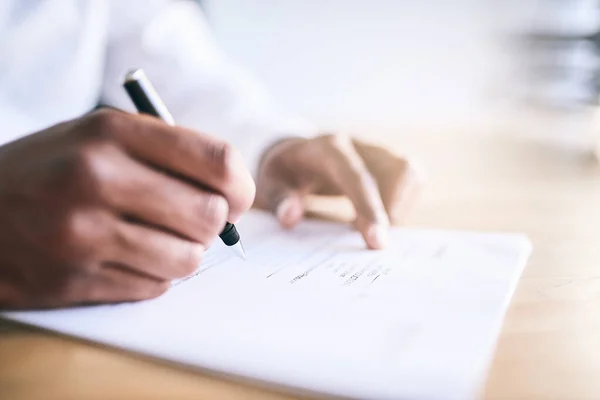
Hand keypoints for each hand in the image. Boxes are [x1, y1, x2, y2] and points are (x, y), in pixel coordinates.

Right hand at [0, 109, 254, 308]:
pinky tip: (124, 257)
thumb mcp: (99, 136)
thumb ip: (167, 153)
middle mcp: (97, 178)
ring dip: (182, 254)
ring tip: (155, 239)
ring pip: (187, 260)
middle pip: (210, 215)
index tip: (236, 196)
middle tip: (194, 220)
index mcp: (111, 132)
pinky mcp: (74, 280)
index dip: (240, 185)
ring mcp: (82, 234)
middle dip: (212, 223)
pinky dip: (152, 276)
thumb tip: (234, 192)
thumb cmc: (50, 171)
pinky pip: (154, 287)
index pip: (216, 160)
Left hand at [255, 134, 420, 248]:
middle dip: (388, 211)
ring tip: (369, 224)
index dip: (369, 208)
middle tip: (366, 236)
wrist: (300, 154)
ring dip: (397, 207)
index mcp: (328, 149)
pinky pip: (413, 180)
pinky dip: (402, 203)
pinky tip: (377, 214)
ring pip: (409, 175)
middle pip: (395, 173)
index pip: (356, 176)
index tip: (378, 242)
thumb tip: (291, 216)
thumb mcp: (270, 182)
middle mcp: (359, 145)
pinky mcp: (391, 159)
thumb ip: (278, 198)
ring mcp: (378, 149)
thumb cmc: (286, 172)